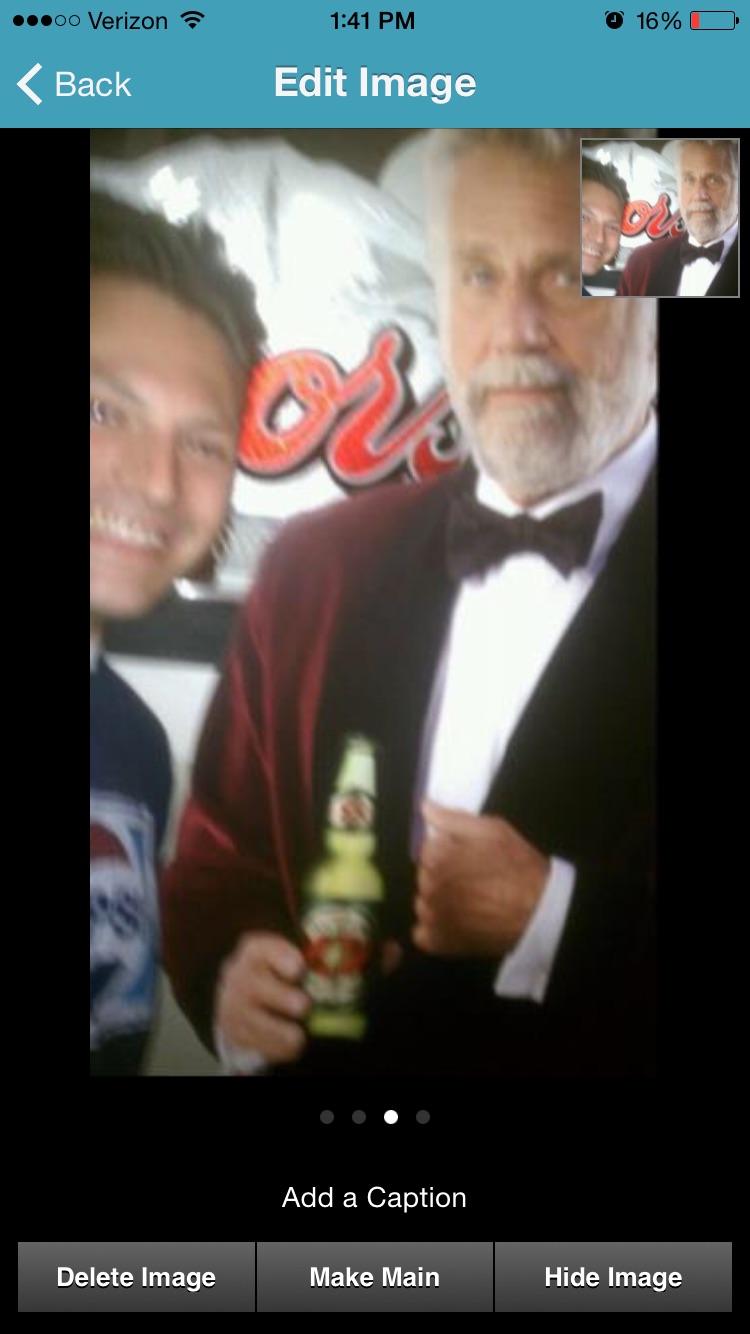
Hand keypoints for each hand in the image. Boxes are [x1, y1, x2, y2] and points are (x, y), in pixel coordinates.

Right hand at [215, 932, 309, 1062]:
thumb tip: (341, 960)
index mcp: (255, 950)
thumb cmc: (278, 974)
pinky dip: (272, 1047)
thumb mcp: (290, 960)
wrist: (244, 995)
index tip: (300, 969)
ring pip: (249, 1017)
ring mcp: (232, 1003)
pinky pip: (249, 1039)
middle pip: (252, 983)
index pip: (262, 948)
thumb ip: (312, 960)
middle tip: (304, 1006)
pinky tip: (291, 1050)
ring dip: (276, 1030)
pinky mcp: (232, 1029)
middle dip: (279, 996)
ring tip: (299, 1038)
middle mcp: (238, 974)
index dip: (281, 957)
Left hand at [413, 800, 549, 956]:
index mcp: (437, 857)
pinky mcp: (438, 942)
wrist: (539, 911)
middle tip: (471, 881)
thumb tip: (424, 807)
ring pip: (423, 904)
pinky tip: (457, 925)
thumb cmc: (518, 867)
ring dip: (438, 903)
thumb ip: (453, 818)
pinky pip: (423, 934)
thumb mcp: (492, 830)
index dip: (449, 852)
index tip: (468, 859)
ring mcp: (431, 917)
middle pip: (425, 876)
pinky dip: (436, 931)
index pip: (428, 850)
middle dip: (443, 876)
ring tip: (468, 904)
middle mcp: (428, 886)